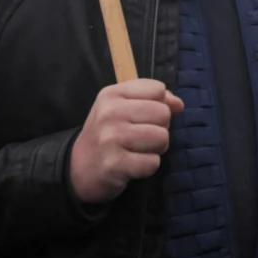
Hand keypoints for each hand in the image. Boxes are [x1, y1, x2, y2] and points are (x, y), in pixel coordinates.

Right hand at [68, 79, 183, 204]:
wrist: (78, 168)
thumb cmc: (107, 133)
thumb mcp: (123, 107)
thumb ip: (154, 100)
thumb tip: (179, 105)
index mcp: (112, 94)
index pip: (158, 89)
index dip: (159, 104)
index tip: (143, 116)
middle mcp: (110, 113)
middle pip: (163, 114)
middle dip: (160, 128)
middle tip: (142, 137)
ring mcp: (110, 139)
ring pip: (162, 138)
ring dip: (156, 149)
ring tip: (138, 151)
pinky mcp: (114, 164)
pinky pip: (153, 162)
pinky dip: (148, 167)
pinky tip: (132, 165)